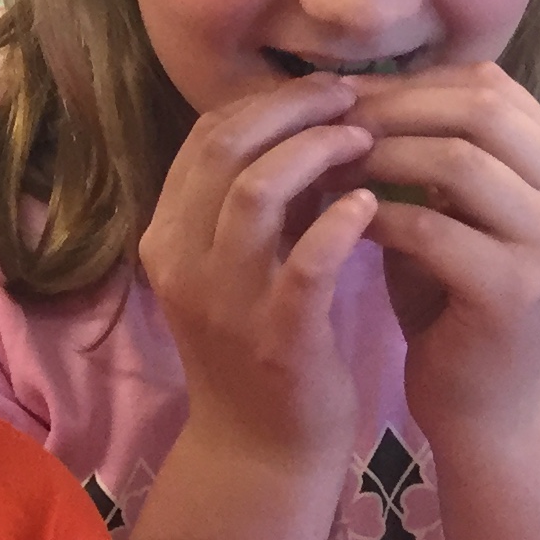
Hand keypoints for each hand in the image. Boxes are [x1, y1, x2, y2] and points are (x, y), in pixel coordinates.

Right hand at [138, 74, 375, 477]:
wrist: (262, 448)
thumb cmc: (261, 347)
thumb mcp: (237, 266)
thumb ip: (256, 203)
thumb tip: (306, 123)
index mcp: (167, 237)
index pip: (205, 137)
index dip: (268, 102)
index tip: (328, 91)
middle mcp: (182, 262)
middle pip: (224, 148)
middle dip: (294, 110)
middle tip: (354, 99)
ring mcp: (223, 300)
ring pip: (256, 190)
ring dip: (318, 152)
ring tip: (367, 141)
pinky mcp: (273, 335)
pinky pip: (306, 262)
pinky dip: (340, 223)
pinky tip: (372, 205)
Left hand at [351, 65, 539, 443]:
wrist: (483, 401)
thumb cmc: (451, 299)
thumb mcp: (446, 212)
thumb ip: (426, 153)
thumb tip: (349, 89)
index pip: (490, 86)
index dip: (409, 84)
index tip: (340, 96)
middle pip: (480, 110)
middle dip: (391, 111)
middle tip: (325, 124)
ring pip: (459, 162)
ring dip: (379, 158)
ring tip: (324, 167)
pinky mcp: (516, 289)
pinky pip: (432, 229)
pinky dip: (374, 219)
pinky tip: (335, 224)